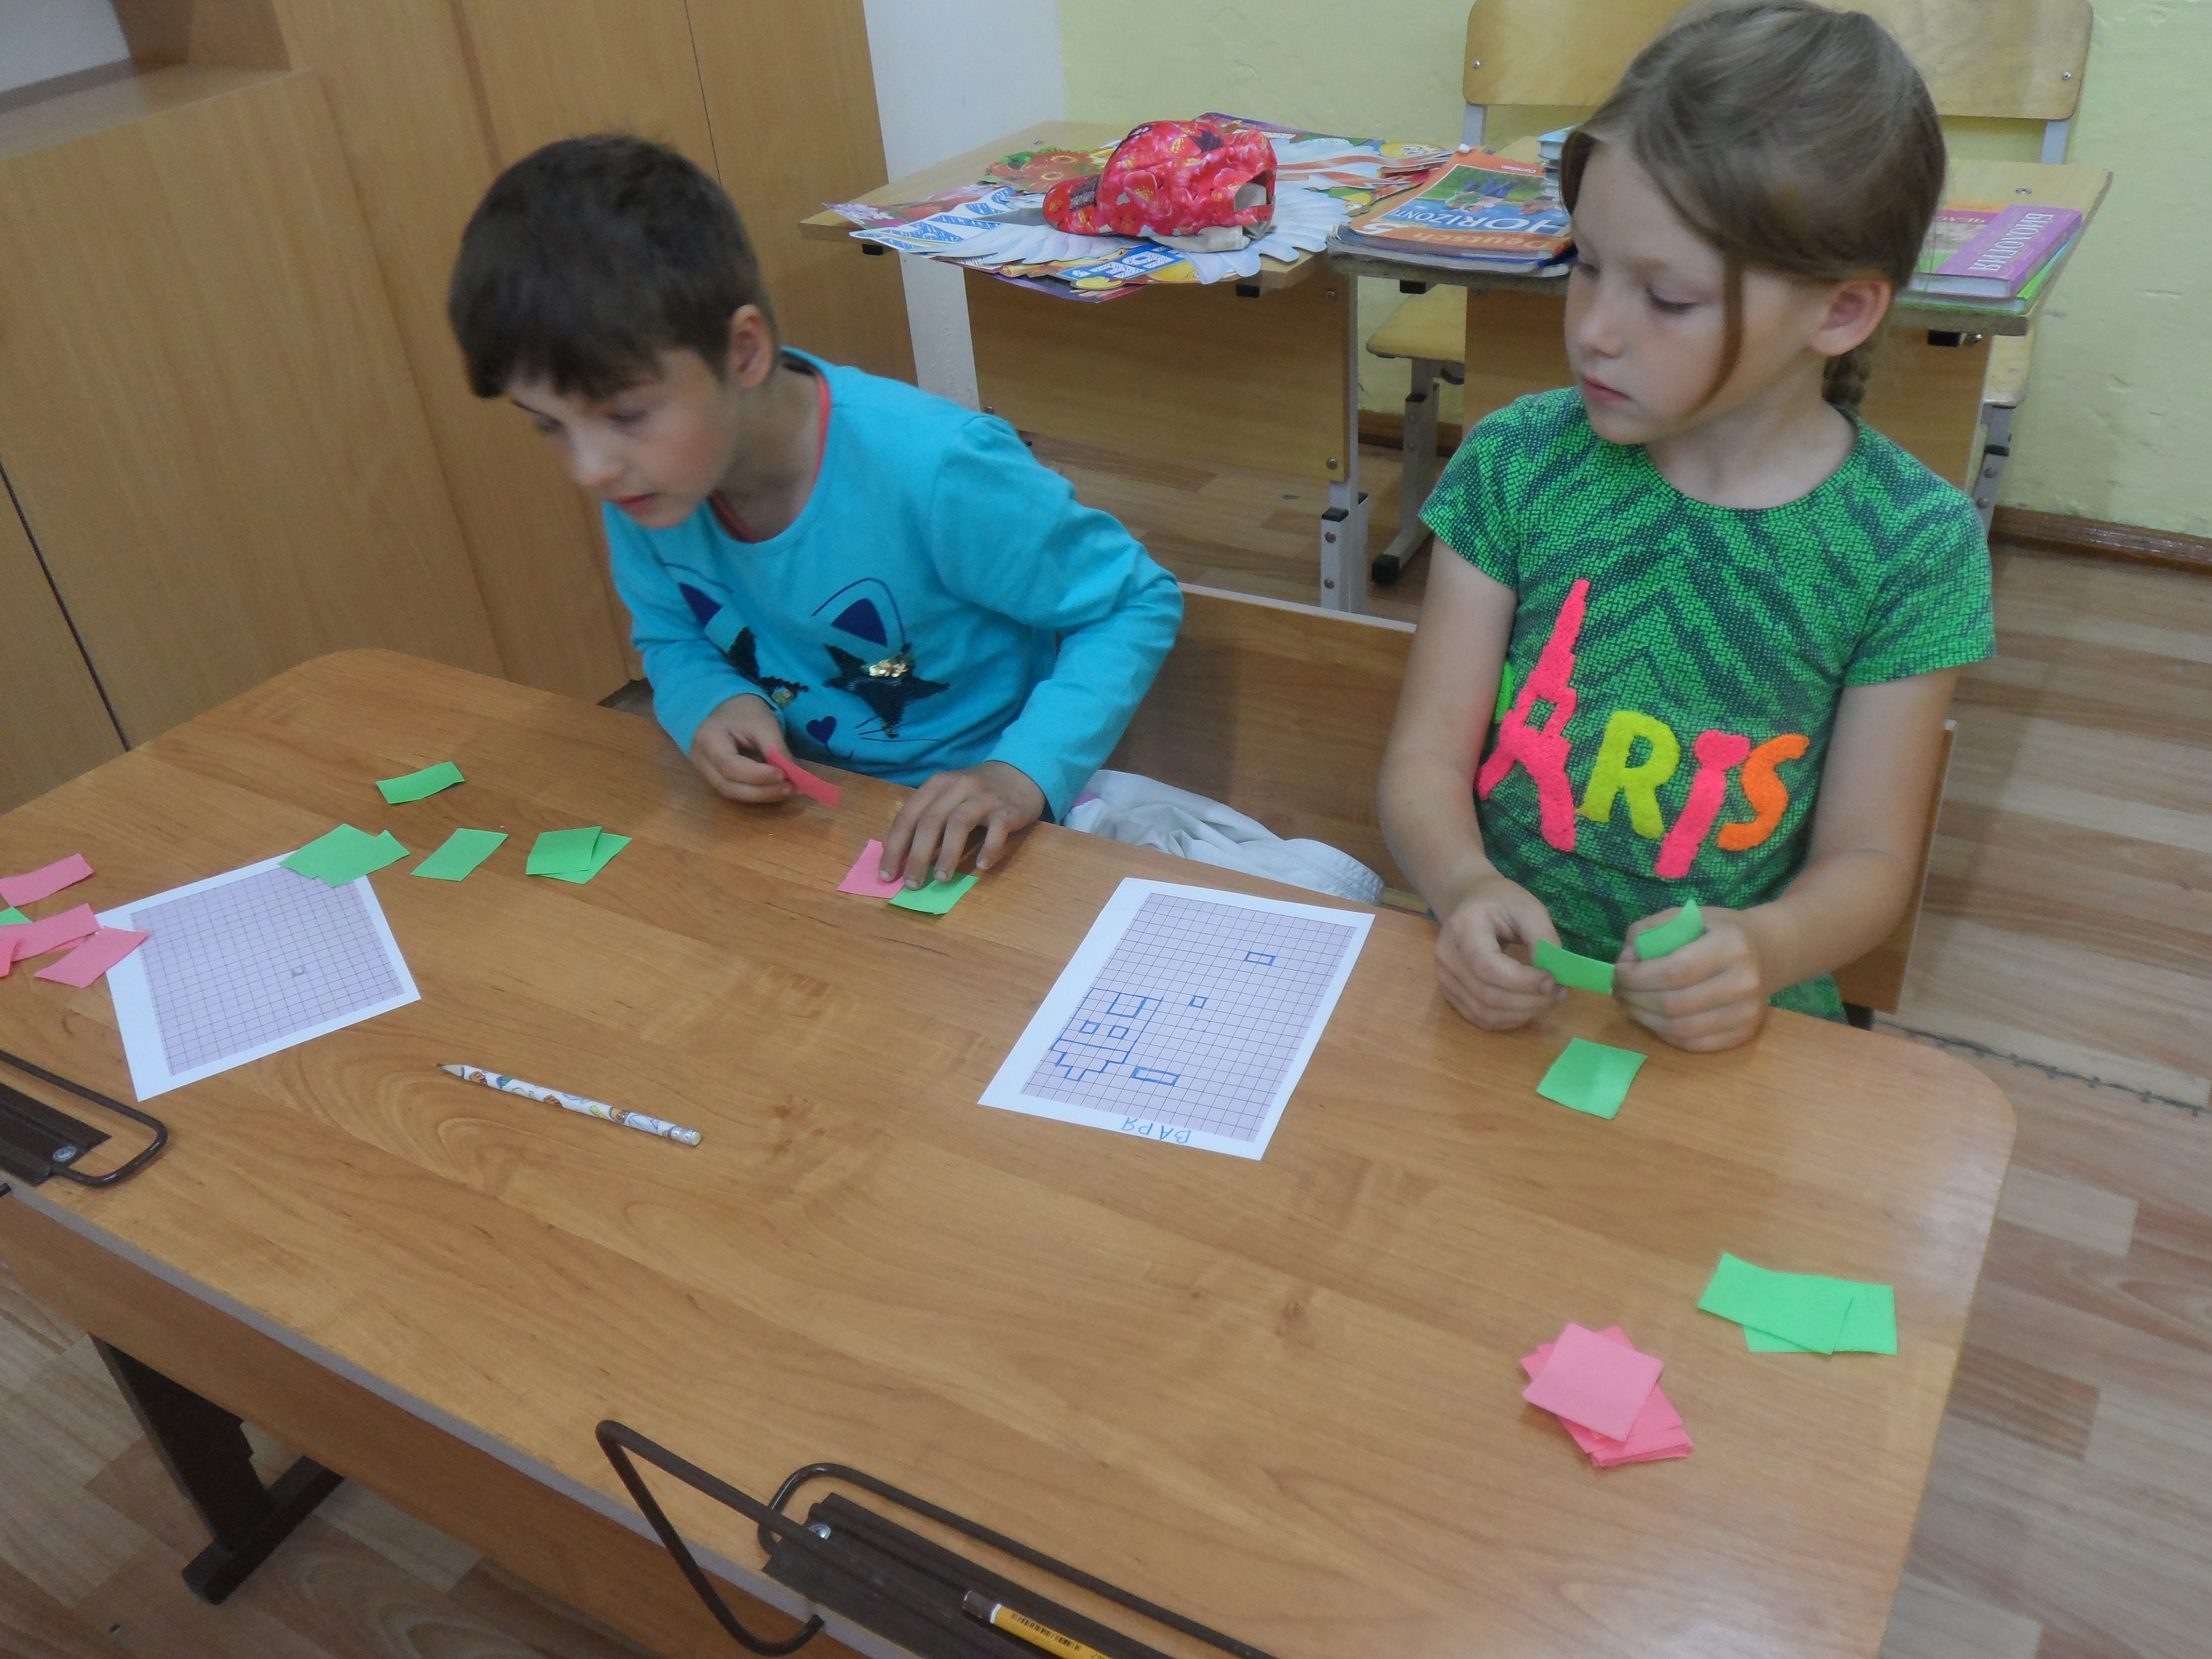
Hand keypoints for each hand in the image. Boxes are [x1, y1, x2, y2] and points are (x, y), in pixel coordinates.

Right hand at [686, 695, 792, 802]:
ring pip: (733, 793)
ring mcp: (706, 772)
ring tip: (789, 790)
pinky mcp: (716, 778)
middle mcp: (701, 760)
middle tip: (791, 788)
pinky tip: (778, 789)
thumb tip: (795, 775)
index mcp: (708, 740)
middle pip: (729, 786)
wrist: (728, 707)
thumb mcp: (763, 723)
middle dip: (762, 791)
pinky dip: (758, 793)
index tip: (783, 774)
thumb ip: (776, 748)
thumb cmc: (744, 711)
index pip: (729, 766)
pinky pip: (736, 791)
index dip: (757, 775)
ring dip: (762, 796)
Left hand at [880, 762, 1044, 885]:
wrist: (1019, 774)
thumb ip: (927, 820)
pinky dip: (988, 849)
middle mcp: (958, 787)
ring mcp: (984, 796)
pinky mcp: (1008, 808)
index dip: (895, 847)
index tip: (887, 875)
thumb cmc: (976, 793)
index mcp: (937, 785)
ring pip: (959, 823)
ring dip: (947, 854)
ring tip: (941, 879)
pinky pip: (997, 829)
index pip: (908, 816)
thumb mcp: (948, 798)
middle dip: (917, 856)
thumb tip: (902, 857)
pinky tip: (981, 867)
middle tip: (912, 884)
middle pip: (931, 821)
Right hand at [1434, 874, 1564, 1030]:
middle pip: (1487, 995)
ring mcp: (1445, 979)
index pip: (1487, 966)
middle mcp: (1447, 957)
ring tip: (1547, 1000)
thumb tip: (1555, 975)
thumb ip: (1543, 938)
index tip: (1553, 980)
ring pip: (1486, 1013)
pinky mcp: (1451, 995)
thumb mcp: (1528, 908)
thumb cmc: (1501, 902)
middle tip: (1558, 993)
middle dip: (1530, 1001)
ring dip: (1523, 1014)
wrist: (1469, 903)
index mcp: (1463, 928)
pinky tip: (1528, 1007)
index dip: (1522, 981)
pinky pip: (1482, 1019)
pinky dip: (1510, 1020)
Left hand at [1614, 906, 1770, 1051]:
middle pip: (1674, 1004)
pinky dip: (1664, 1034)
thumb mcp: (1686, 915)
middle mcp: (1743, 982)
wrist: (1768, 952)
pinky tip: (1653, 1018)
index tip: (1618, 972)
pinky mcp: (1745, 1033)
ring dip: (1644, 1019)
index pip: (1674, 971)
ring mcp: (1747, 1013)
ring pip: (1680, 1029)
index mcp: (1730, 946)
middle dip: (1635, 999)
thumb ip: (1649, 930)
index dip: (1637, 977)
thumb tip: (1625, 960)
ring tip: (1630, 1004)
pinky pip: (1694, 1044)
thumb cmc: (1719, 931)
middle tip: (1619, 990)